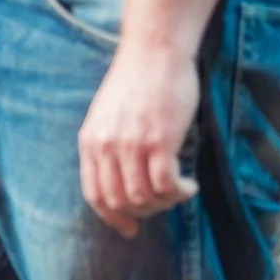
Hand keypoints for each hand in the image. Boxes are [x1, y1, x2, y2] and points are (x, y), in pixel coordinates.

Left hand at [78, 41, 202, 236]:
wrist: (153, 50)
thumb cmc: (136, 81)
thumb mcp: (107, 115)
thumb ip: (108, 144)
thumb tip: (119, 179)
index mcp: (90, 140)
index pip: (94, 194)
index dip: (112, 217)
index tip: (130, 228)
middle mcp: (107, 145)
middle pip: (119, 201)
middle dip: (143, 211)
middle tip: (162, 202)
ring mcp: (132, 144)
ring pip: (144, 198)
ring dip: (165, 202)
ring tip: (178, 189)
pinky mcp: (160, 140)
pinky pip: (167, 186)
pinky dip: (180, 193)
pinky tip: (189, 184)